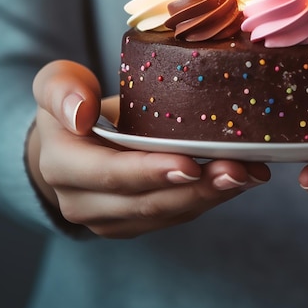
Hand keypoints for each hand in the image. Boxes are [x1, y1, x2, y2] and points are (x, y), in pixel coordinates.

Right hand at [29, 60, 269, 237]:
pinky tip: (244, 177)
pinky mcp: (138, 221)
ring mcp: (113, 218)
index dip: (151, 171)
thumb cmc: (71, 106)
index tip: (191, 162)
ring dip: (214, 194)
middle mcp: (84, 202)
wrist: (70, 143)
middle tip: (238, 169)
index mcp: (62, 166)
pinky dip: (213, 195)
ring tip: (251, 173)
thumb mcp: (56, 85)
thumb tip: (80, 112)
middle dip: (197, 187)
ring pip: (169, 212)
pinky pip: (179, 213)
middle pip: (148, 201)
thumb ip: (61, 89)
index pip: (110, 173)